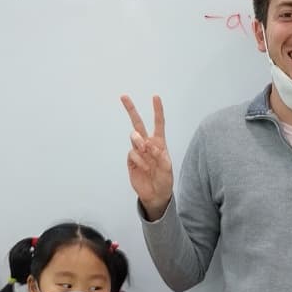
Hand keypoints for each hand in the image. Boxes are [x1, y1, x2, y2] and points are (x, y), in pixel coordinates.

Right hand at [122, 94, 173, 219]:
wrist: (155, 195)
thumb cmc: (164, 180)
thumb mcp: (167, 168)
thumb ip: (160, 155)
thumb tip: (148, 144)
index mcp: (159, 143)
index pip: (158, 124)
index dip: (157, 110)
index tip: (155, 97)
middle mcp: (147, 144)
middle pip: (138, 124)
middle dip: (131, 110)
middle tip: (124, 96)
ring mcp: (138, 152)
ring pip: (134, 137)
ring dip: (139, 141)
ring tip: (146, 151)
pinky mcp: (131, 160)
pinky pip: (132, 153)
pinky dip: (138, 159)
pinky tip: (143, 168)